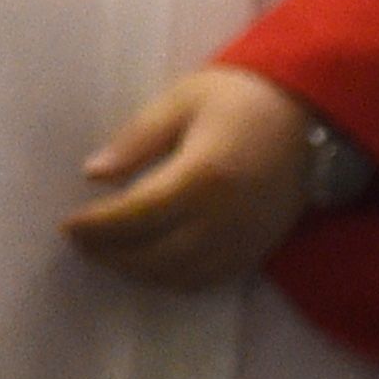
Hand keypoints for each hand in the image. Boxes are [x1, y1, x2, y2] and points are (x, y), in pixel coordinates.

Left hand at [61, 64, 316, 289]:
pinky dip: (170, 279)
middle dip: (109, 254)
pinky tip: (147, 263)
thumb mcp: (182, 100)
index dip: (98, 228)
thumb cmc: (240, 98)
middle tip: (77, 242)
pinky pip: (205, 280)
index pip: (138, 216)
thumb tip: (93, 173)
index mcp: (203, 175)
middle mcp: (224, 218)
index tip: (66, 226)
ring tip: (105, 252)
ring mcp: (242, 241)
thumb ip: (137, 139)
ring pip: (178, 276)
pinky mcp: (255, 252)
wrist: (312, 118)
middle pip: (154, 255)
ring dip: (136, 271)